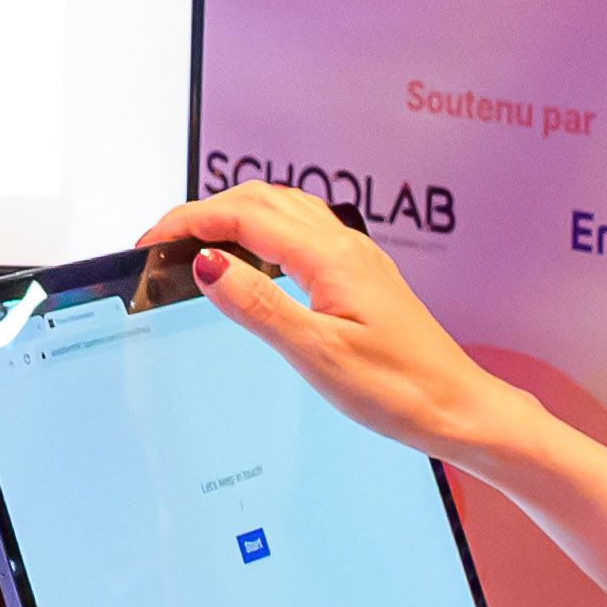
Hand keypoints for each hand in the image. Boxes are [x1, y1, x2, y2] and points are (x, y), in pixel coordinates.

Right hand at [145, 184, 533, 466]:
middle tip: (162, 243)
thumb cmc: (399, 388)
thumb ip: (258, 305)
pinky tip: (255, 261)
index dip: (188, 222)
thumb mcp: (316, 353)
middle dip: (204, 211)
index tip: (149, 243)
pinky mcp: (361, 276)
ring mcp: (355, 258)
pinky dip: (263, 231)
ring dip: (234, 214)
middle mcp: (344, 245)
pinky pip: (302, 232)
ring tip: (197, 244)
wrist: (457, 408)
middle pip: (260, 199)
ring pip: (283, 209)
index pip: (242, 215)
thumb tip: (208, 263)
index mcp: (329, 256)